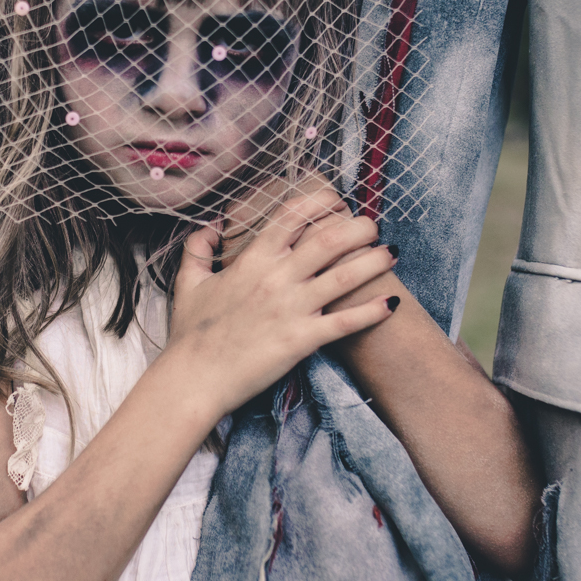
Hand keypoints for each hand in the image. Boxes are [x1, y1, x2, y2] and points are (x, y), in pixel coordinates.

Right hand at [165, 185, 398, 415]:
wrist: (192, 379)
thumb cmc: (189, 335)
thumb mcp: (188, 284)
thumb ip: (198, 250)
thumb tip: (210, 228)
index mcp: (251, 261)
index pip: (291, 217)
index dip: (319, 202)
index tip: (336, 200)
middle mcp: (276, 279)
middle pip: (328, 240)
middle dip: (358, 228)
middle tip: (373, 226)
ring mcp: (291, 309)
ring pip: (344, 277)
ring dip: (373, 262)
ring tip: (392, 254)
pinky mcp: (301, 340)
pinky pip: (344, 323)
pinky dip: (371, 312)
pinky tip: (392, 304)